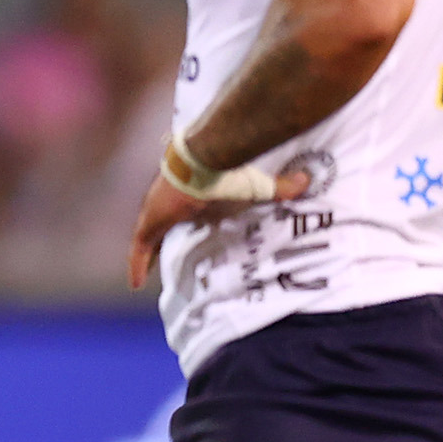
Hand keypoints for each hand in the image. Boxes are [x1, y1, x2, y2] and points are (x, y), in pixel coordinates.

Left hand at [127, 164, 309, 289]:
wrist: (205, 157)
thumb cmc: (229, 168)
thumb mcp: (255, 184)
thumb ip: (279, 186)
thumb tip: (308, 181)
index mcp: (189, 192)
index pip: (179, 209)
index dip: (176, 220)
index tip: (177, 229)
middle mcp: (167, 200)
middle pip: (157, 225)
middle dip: (154, 242)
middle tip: (152, 260)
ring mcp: (155, 209)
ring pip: (145, 237)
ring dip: (143, 256)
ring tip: (138, 277)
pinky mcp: (150, 220)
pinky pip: (140, 248)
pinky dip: (138, 264)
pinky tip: (134, 284)